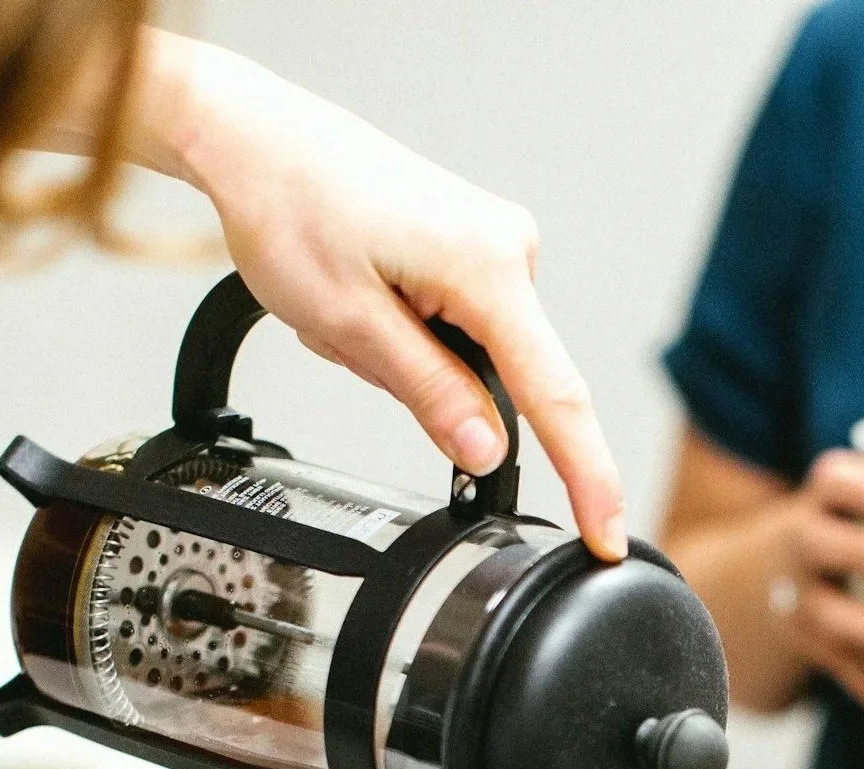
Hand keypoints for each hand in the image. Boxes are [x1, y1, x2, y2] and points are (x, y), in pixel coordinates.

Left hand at [151, 37, 628, 557]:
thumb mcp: (350, 325)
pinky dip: (407, 326)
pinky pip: (458, 320)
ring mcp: (495, 240)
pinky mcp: (474, 240)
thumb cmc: (290, 209)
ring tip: (347, 304)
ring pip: (471, 353)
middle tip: (349, 338)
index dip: (586, 476)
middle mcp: (509, 247)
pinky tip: (364, 290)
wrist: (256, 141)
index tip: (607, 532)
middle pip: (502, 376)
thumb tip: (488, 449)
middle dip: (423, 381)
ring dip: (405, 352)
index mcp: (488, 267)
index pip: (557, 396)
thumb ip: (430, 393)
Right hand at [758, 450, 863, 723]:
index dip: (858, 485)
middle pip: (816, 542)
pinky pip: (836, 667)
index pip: (830, 480)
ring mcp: (798, 595)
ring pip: (820, 611)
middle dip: (857, 551)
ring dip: (860, 625)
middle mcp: (802, 544)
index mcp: (825, 502)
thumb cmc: (863, 527)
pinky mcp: (807, 643)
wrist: (772, 575)